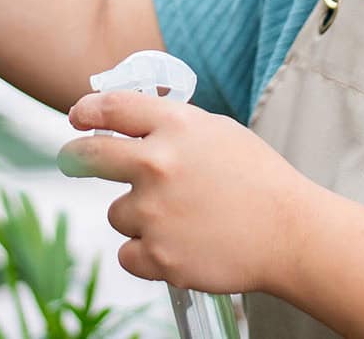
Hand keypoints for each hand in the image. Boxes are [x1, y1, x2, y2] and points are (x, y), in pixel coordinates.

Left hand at [57, 91, 314, 295]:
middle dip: (75, 158)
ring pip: (117, 213)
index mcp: (175, 126)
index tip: (78, 118)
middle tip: (73, 160)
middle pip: (89, 156)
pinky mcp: (158, 255)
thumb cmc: (259, 181)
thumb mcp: (218, 132)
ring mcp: (155, 212)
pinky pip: (127, 253)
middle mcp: (157, 164)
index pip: (111, 108)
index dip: (86, 112)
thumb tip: (127, 125)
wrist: (291, 234)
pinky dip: (147, 254)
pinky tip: (180, 246)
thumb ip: (171, 125)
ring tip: (183, 220)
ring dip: (139, 217)